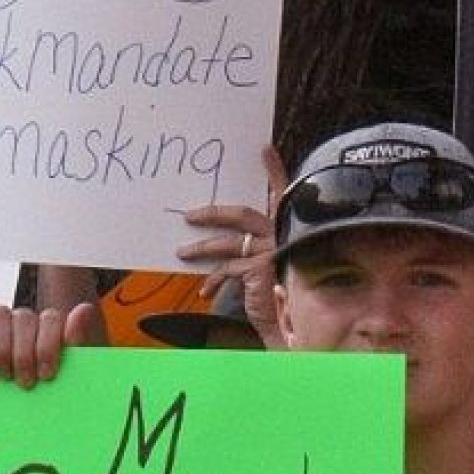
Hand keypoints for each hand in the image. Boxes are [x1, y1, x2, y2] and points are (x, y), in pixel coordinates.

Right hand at [0, 302, 103, 388]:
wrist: (19, 421)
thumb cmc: (48, 395)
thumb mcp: (68, 374)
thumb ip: (77, 341)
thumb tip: (84, 309)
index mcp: (49, 328)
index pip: (50, 319)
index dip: (47, 344)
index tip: (47, 375)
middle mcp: (23, 322)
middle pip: (24, 318)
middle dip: (24, 353)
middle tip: (25, 383)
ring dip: (3, 347)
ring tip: (5, 376)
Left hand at [176, 144, 287, 347]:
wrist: (292, 324)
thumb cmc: (280, 292)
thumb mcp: (270, 265)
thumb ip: (256, 246)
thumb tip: (225, 237)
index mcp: (287, 227)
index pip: (280, 193)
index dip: (273, 172)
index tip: (264, 149)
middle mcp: (283, 235)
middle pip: (242, 215)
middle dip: (213, 213)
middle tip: (188, 215)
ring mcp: (273, 251)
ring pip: (229, 242)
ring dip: (202, 248)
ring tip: (181, 252)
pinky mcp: (260, 270)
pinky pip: (228, 269)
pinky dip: (214, 279)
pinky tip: (205, 290)